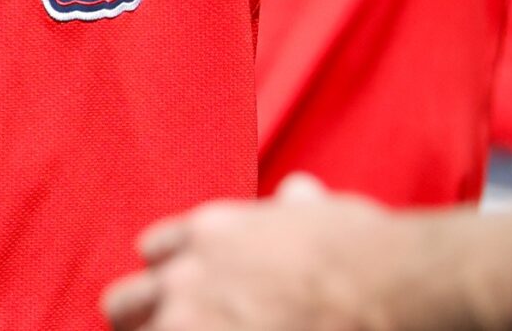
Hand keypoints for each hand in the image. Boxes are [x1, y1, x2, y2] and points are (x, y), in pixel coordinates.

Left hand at [101, 183, 405, 330]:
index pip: (155, 253)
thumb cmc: (364, 250)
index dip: (172, 275)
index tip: (191, 293)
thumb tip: (297, 194)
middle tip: (172, 330)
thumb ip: (294, 211)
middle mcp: (185, 279)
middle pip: (124, 304)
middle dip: (144, 320)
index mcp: (208, 234)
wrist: (387, 286)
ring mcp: (192, 324)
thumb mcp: (319, 215)